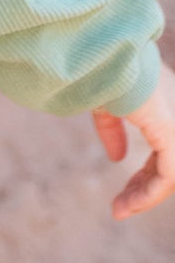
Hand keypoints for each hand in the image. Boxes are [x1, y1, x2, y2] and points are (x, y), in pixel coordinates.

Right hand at [92, 60, 174, 218]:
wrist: (96, 52)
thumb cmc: (96, 67)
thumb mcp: (105, 102)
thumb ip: (113, 129)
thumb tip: (118, 158)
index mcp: (164, 100)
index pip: (166, 148)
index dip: (146, 175)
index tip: (122, 194)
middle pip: (169, 163)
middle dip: (144, 189)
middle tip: (120, 208)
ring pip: (171, 172)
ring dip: (146, 196)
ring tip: (121, 210)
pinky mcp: (172, 132)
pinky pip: (169, 173)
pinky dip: (150, 193)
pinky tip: (131, 203)